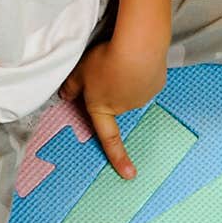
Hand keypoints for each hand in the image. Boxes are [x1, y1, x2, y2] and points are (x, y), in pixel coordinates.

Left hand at [59, 38, 167, 177]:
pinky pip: (145, 79)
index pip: (109, 138)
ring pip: (132, 90)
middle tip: (107, 67)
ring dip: (127, 78)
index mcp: (103, 109)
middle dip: (112, 88)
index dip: (118, 158)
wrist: (139, 47)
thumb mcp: (80, 72)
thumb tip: (65, 96)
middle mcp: (125, 107)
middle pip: (117, 102)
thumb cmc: (106, 61)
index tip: (129, 175)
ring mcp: (143, 97)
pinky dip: (141, 70)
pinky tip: (137, 57)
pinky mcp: (156, 84)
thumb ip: (72, 86)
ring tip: (122, 58)